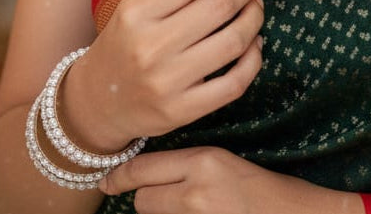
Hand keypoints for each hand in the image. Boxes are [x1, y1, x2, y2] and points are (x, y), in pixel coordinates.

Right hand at [62, 0, 267, 150]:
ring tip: (256, 6)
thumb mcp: (137, 6)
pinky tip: (255, 44)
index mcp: (138, 10)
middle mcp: (151, 45)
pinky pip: (235, 84)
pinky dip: (254, 59)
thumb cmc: (125, 42)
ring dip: (255, 18)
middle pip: (220, 5)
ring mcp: (167, 82)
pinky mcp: (181, 112)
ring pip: (233, 42)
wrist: (97, 100)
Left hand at [99, 147, 363, 213]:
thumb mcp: (225, 165)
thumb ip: (189, 167)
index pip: (144, 168)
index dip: (120, 176)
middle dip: (145, 198)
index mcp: (204, 162)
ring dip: (158, 213)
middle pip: (142, 198)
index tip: (106, 180)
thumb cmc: (264, 190)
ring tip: (182, 208)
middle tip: (161, 196)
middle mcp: (197, 192)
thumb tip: (146, 174)